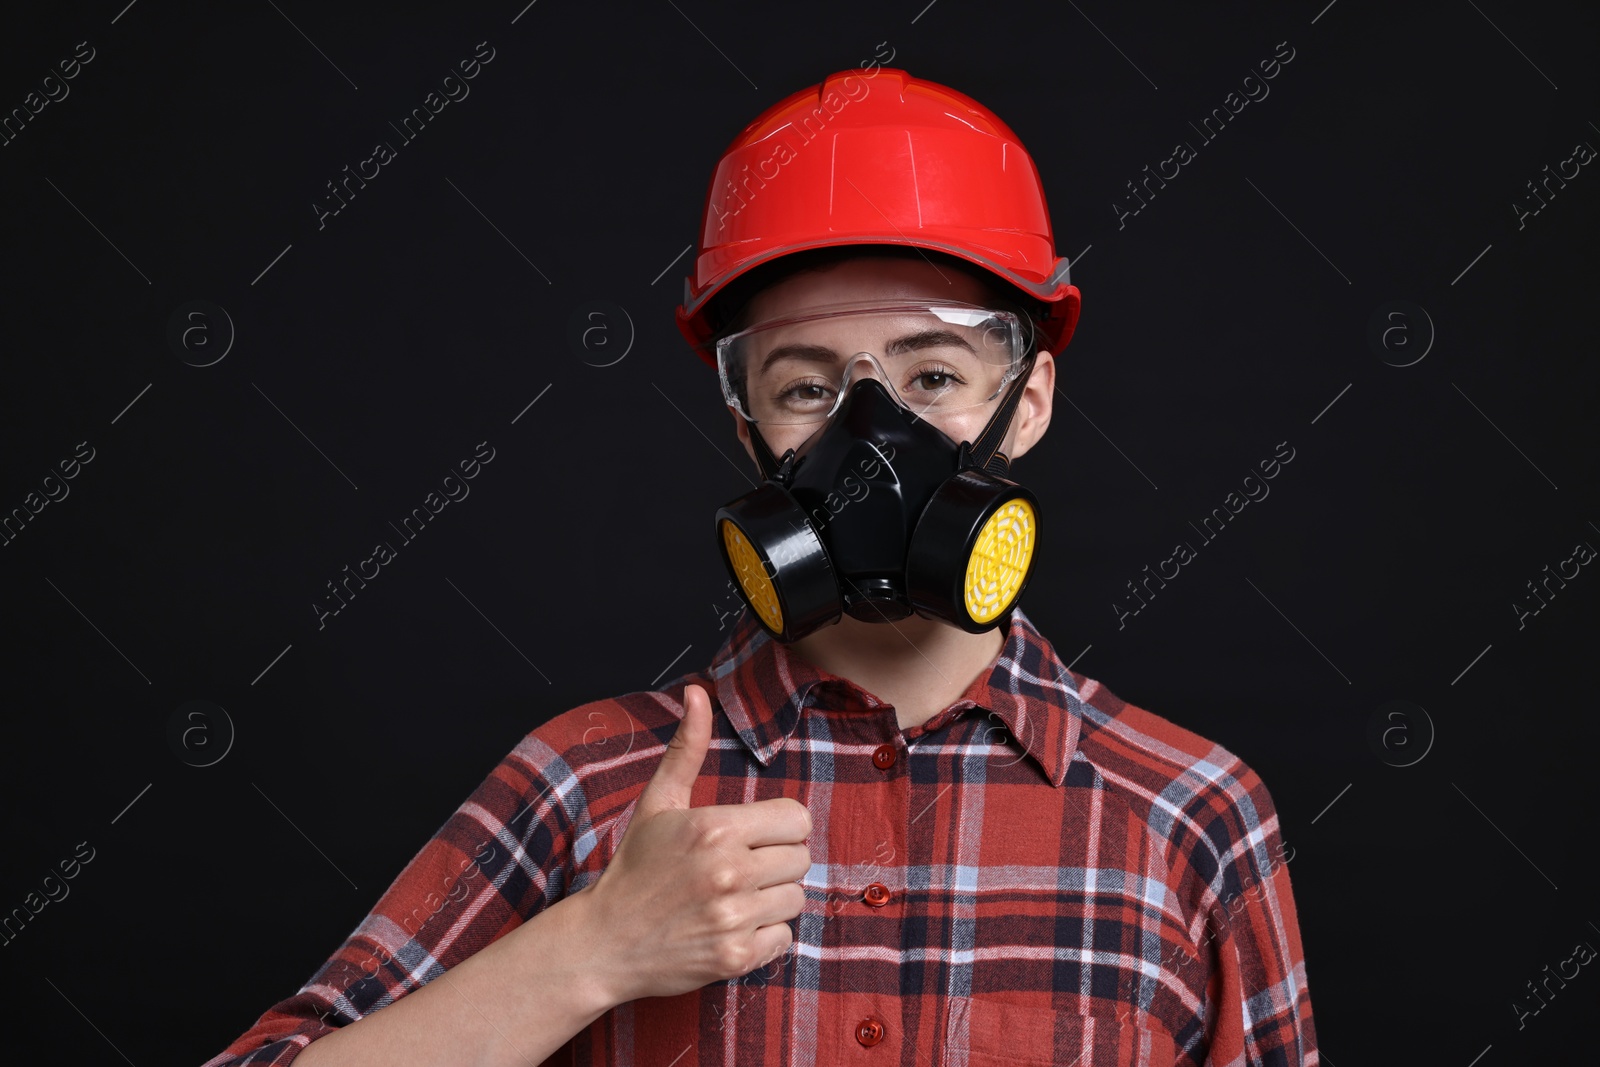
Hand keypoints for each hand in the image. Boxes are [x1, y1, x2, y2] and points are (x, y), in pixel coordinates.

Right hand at [575, 683, 812, 1004]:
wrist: (604, 941)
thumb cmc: (635, 868)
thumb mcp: (658, 802)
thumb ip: (687, 747)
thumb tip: (697, 691)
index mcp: (715, 827)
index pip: (797, 819)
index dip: (778, 827)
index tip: (753, 837)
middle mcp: (729, 871)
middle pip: (801, 859)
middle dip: (775, 862)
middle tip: (739, 869)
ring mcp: (733, 917)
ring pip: (795, 899)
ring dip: (771, 900)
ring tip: (733, 899)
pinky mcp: (736, 957)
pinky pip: (784, 939)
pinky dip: (764, 936)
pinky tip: (731, 927)